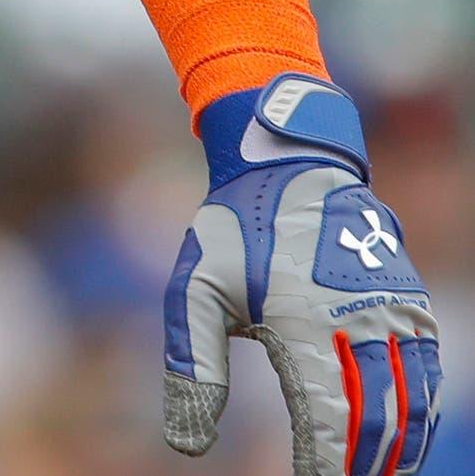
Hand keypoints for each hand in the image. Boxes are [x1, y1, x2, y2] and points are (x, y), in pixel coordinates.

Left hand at [165, 76, 440, 473]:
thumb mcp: (193, 289)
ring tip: (378, 475)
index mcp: (304, 323)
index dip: (325, 464)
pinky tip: (404, 438)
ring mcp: (394, 312)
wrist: (290, 167)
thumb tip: (186, 445)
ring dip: (399, 448)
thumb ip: (191, 367)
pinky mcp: (411, 304)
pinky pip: (426, 373)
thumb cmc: (233, 232)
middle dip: (364, 464)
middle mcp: (360, 321)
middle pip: (376, 419)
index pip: (327, 419)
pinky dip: (420, 413)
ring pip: (411, 403)